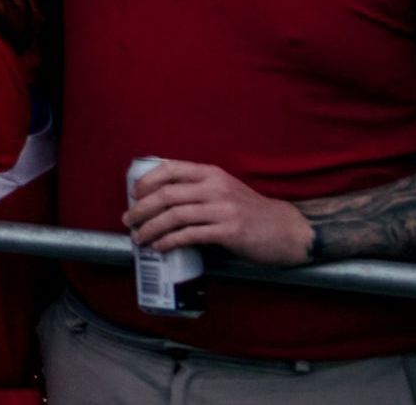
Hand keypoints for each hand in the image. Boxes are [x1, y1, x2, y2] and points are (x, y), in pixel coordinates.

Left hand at [122, 158, 314, 265]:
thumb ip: (198, 189)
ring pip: (175, 216)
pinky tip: (161, 247)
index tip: (133, 194)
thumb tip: (160, 199)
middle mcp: (215, 187)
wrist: (286, 230)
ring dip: (152, 228)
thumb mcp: (224, 190)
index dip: (147, 181)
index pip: (170, 169)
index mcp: (211, 173)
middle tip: (128, 220)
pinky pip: (190, 235)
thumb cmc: (250, 212)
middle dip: (142, 209)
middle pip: (167, 194)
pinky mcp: (229, 231)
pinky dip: (170, 241)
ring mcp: (223, 209)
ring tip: (140, 238)